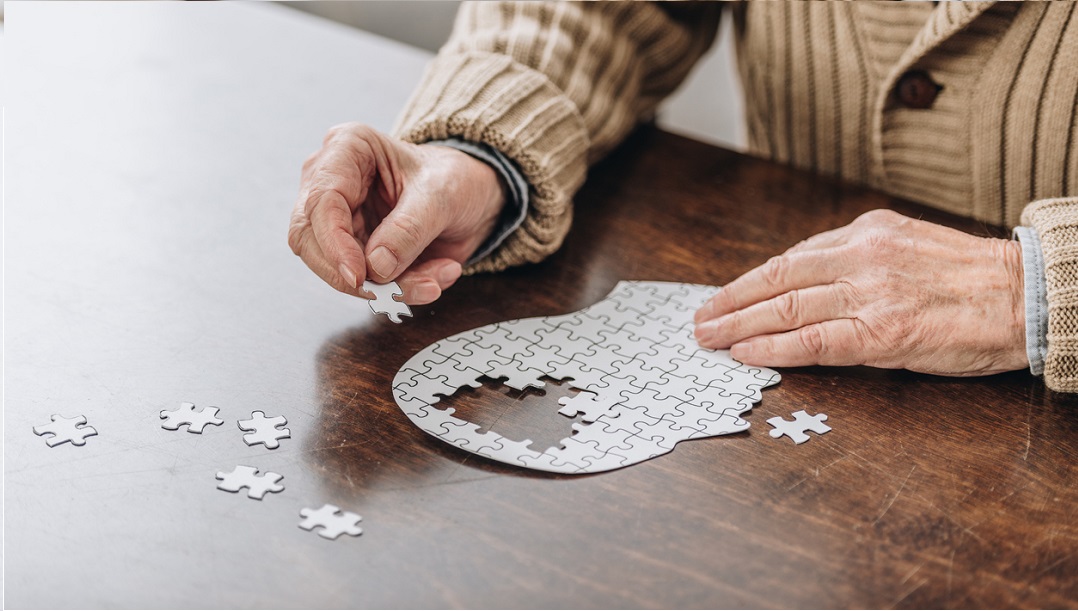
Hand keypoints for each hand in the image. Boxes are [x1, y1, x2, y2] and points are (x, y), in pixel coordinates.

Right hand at [288, 123, 507, 303]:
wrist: (472, 196)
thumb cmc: (454, 178)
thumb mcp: (442, 195)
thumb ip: (409, 228)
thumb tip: (376, 266)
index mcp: (347, 148)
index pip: (320, 201)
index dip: (334, 244)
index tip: (359, 276)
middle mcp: (332, 182)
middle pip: (310, 240)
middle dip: (353, 275)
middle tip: (393, 293)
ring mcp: (339, 219)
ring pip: (336, 268)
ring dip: (386, 287)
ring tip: (433, 282)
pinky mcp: (353, 249)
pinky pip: (364, 282)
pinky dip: (399, 289)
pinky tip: (434, 278)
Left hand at [693, 209, 1028, 375]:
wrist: (1026, 296)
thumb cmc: (969, 277)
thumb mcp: (906, 245)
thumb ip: (857, 257)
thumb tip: (805, 278)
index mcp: (866, 232)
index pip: (790, 258)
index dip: (748, 281)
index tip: (722, 295)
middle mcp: (861, 257)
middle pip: (776, 280)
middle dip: (730, 302)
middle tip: (700, 320)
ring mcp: (869, 294)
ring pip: (786, 309)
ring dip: (738, 325)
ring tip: (709, 339)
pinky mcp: (882, 333)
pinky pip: (814, 342)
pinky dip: (773, 348)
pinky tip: (746, 354)